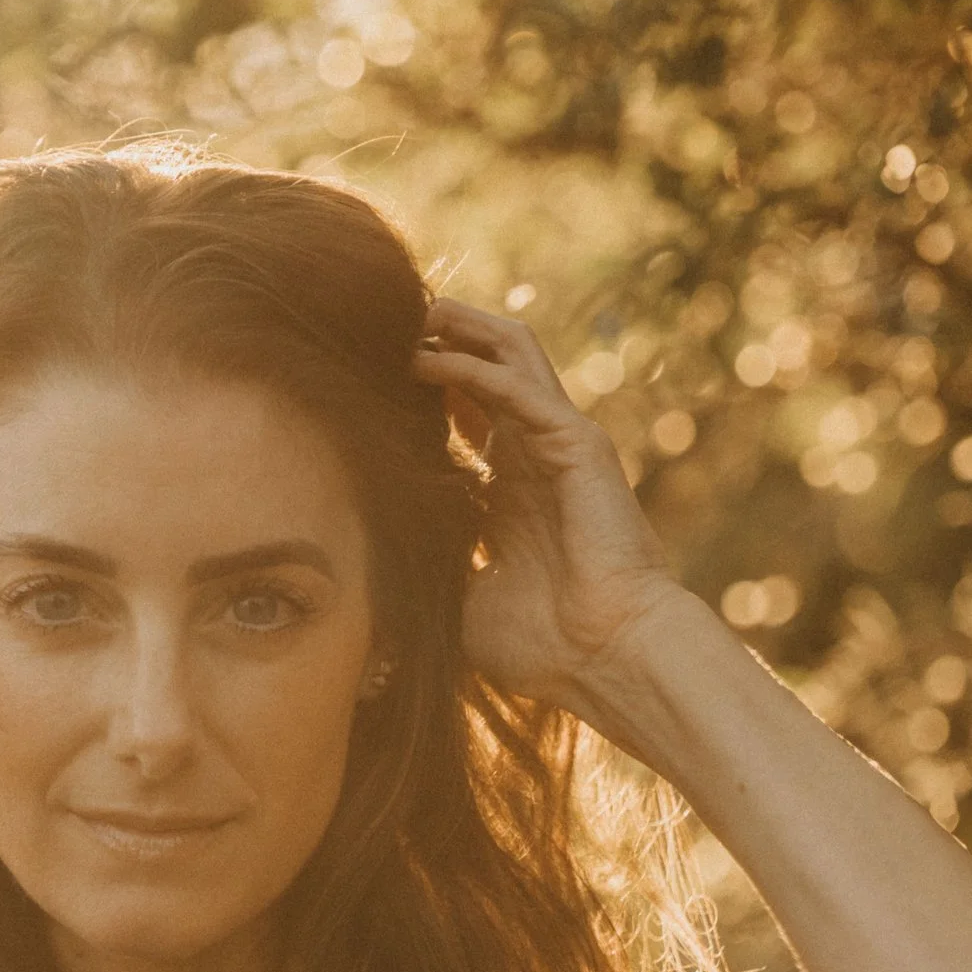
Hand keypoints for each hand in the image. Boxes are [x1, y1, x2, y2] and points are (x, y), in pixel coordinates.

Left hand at [411, 298, 675, 708]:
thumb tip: (372, 569)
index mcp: (511, 492)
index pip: (466, 415)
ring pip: (512, 354)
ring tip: (409, 312)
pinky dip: (468, 366)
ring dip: (460, 327)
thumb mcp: (463, 598)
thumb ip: (430, 566)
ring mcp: (559, 444)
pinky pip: (516, 386)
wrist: (603, 659)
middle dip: (442, 336)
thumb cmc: (542, 646)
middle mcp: (535, 457)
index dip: (423, 387)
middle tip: (384, 320)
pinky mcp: (575, 443)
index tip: (368, 371)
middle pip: (490, 368)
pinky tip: (424, 359)